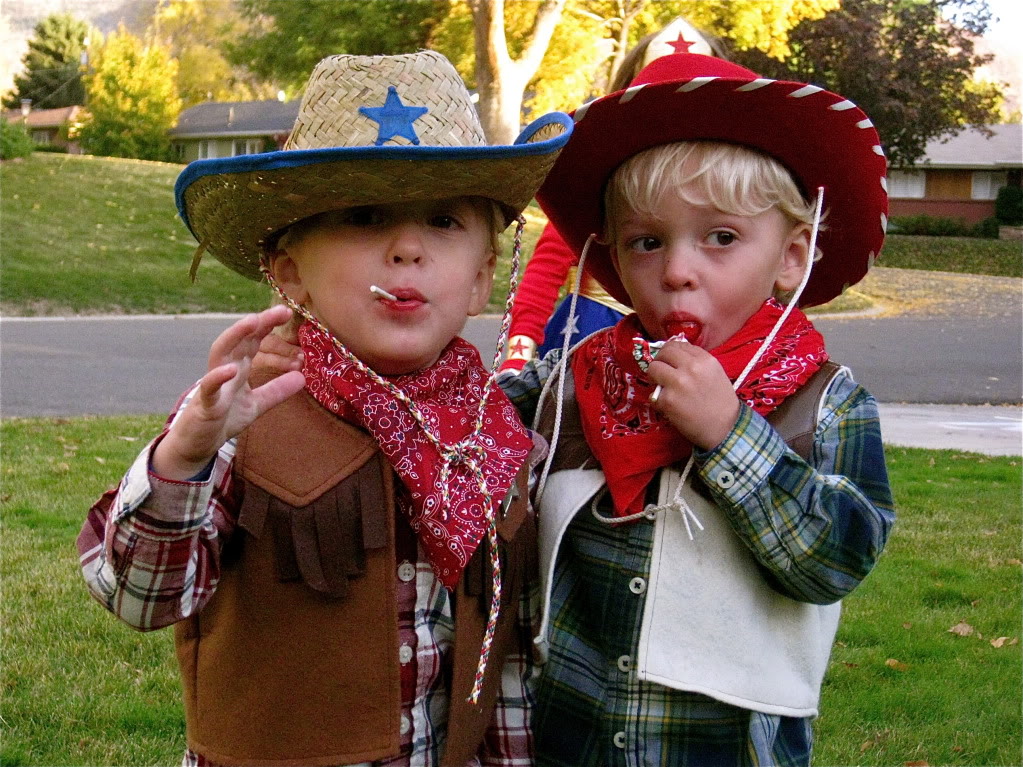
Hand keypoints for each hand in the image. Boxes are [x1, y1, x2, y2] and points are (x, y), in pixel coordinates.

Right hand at [152, 306, 305, 479]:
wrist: (198, 444)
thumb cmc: (224, 419)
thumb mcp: (257, 404)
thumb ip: (277, 391)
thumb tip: (302, 378)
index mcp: (238, 368)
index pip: (253, 341)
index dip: (268, 326)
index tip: (288, 312)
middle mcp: (224, 369)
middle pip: (239, 340)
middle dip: (258, 323)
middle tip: (282, 310)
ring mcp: (213, 384)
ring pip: (220, 353)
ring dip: (235, 336)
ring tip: (252, 322)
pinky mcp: (204, 403)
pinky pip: (209, 387)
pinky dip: (218, 377)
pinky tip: (231, 369)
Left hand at [646, 340, 740, 450]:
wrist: (725, 428)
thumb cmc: (720, 402)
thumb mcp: (714, 372)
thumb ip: (695, 361)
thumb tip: (673, 355)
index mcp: (704, 359)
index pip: (678, 344)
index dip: (670, 352)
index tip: (669, 360)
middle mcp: (691, 367)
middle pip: (663, 353)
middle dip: (660, 362)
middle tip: (662, 373)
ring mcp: (678, 383)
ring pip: (653, 369)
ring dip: (654, 378)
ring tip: (662, 387)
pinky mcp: (668, 400)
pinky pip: (653, 394)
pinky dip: (657, 400)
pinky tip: (668, 406)